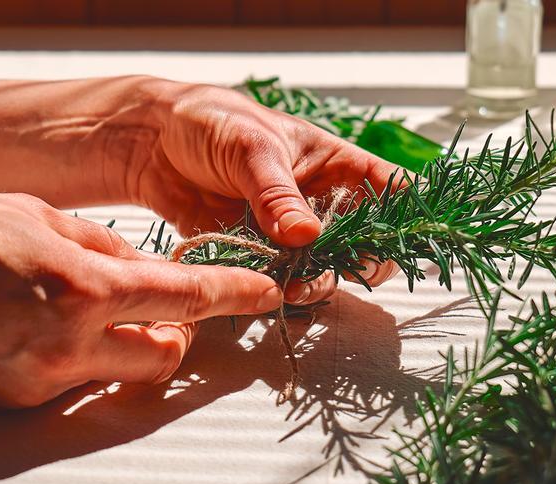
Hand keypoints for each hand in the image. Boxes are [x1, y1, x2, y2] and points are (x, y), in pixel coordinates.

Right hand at [0, 192, 281, 407]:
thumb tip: (142, 264)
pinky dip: (81, 357)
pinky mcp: (19, 400)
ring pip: (122, 372)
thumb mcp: (37, 214)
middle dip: (175, 331)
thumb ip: (102, 244)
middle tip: (158, 307)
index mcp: (86, 282)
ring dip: (127, 344)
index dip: (236, 294)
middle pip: (167, 353)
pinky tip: (43, 327)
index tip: (263, 292)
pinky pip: (75, 383)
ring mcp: (46, 377)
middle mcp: (74, 339)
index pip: (188, 296)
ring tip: (89, 312)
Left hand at [109, 81, 401, 303]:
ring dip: (315, 282)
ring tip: (291, 286)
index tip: (397, 242)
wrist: (151, 142)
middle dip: (357, 263)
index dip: (404, 217)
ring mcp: (289, 230)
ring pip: (323, 268)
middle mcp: (320, 201)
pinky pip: (279, 278)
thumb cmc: (210, 122)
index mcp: (334, 163)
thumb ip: (277, 194)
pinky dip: (277, 289)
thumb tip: (307, 236)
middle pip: (363, 242)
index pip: (389, 190)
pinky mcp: (257, 252)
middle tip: (336, 273)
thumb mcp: (251, 148)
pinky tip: (267, 290)